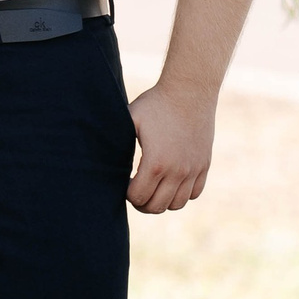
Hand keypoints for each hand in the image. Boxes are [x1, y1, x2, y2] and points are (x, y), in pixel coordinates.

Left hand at [127, 82, 215, 212]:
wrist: (189, 92)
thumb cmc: (154, 105)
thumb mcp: (129, 120)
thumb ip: (115, 141)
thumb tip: (94, 154)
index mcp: (156, 163)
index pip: (139, 197)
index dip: (127, 195)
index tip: (123, 184)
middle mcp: (178, 171)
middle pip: (158, 206)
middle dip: (142, 204)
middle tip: (134, 192)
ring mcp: (194, 170)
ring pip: (177, 204)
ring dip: (162, 202)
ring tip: (151, 189)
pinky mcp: (204, 165)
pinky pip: (194, 193)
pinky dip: (181, 194)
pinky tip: (169, 183)